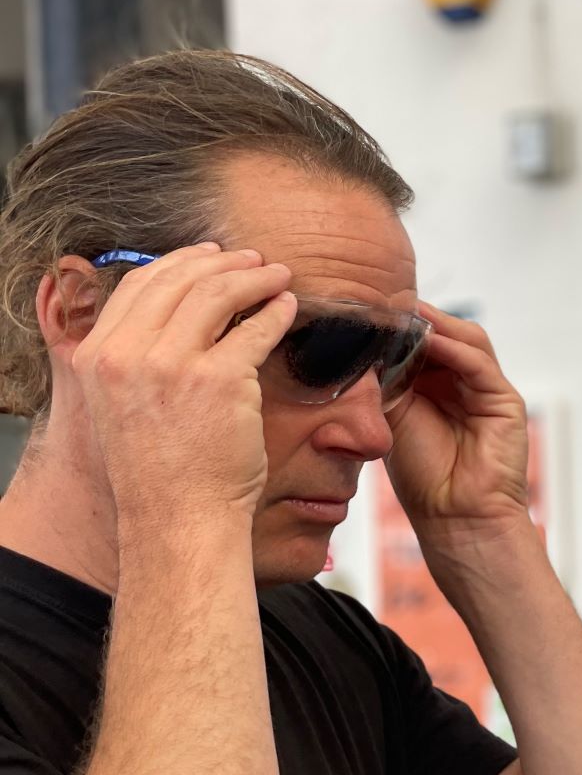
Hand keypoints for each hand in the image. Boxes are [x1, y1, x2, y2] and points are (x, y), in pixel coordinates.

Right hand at [70, 243, 295, 534]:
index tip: (207, 257)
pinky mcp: (220, 379)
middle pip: (179, 281)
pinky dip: (276, 312)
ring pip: (218, 295)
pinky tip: (289, 307)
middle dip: (221, 263)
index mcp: (99, 357)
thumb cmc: (161, 471)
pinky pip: (256, 329)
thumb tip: (172, 321)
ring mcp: (173, 365)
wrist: (178, 516)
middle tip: (253, 259)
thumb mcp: (121, 407)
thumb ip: (134, 361)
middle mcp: (129, 354)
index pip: (137, 286)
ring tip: (278, 275)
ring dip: (254, 278)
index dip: (177, 263)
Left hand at [384, 302, 530, 556]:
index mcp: (435, 385)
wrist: (454, 517)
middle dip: (415, 316)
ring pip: (465, 338)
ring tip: (403, 314)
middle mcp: (462, 382)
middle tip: (382, 300)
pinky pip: (479, 363)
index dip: (396, 323)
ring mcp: (486, 389)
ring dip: (435, 324)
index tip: (363, 306)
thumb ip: (386, 377)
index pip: (420, 339)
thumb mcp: (391, 416)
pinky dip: (454, 347)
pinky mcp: (505, 400)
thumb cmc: (422, 476)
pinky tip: (428, 338)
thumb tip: (363, 338)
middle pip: (444, 332)